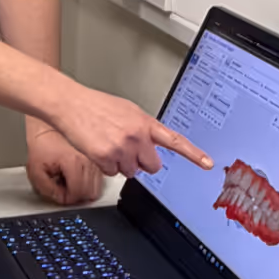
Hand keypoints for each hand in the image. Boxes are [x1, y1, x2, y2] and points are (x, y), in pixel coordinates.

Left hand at [25, 124, 103, 205]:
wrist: (47, 127)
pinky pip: (99, 179)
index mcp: (74, 162)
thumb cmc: (41, 144)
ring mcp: (96, 159)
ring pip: (97, 188)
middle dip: (76, 195)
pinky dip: (89, 182)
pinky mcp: (99, 159)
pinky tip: (76, 175)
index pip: (78, 193)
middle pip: (90, 193)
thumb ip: (47, 189)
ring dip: (83, 189)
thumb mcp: (36, 170)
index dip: (66, 198)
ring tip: (69, 179)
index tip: (59, 193)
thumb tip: (61, 199)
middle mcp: (89, 160)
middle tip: (63, 187)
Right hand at [52, 83, 213, 177]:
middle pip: (152, 166)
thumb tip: (152, 143)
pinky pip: (112, 173)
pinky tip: (98, 149)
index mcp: (145, 123)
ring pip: (131, 172)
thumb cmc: (96, 106)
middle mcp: (137, 136)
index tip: (207, 163)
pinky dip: (105, 165)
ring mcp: (123, 148)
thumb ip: (143, 128)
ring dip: (121, 163)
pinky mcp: (107, 158)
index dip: (193, 154)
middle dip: (141, 162)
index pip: (175, 140)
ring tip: (108, 144)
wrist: (71, 105)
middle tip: (127, 150)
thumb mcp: (127, 111)